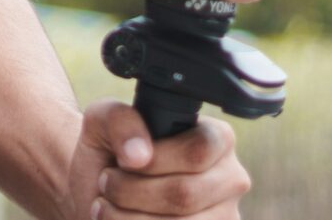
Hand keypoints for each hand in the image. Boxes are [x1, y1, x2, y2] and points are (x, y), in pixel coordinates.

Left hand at [60, 99, 248, 219]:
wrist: (102, 194)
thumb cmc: (111, 155)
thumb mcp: (104, 123)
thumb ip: (119, 121)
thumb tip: (139, 154)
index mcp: (217, 138)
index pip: (198, 151)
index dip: (154, 161)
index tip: (123, 162)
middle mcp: (230, 179)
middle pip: (185, 194)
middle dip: (131, 192)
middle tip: (107, 184)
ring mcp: (223, 216)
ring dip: (128, 218)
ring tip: (106, 206)